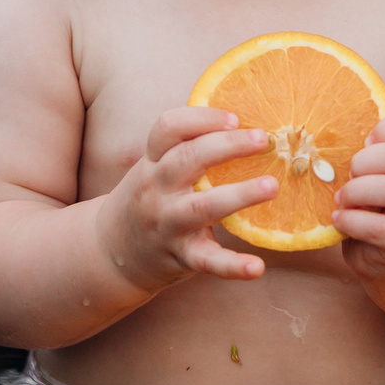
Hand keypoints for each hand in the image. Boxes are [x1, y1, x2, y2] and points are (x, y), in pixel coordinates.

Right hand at [96, 108, 278, 290]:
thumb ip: (187, 149)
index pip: (168, 128)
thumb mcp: (156, 169)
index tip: (235, 117)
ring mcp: (167, 224)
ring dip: (238, 195)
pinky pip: (207, 261)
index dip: (201, 118)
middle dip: (227, 145)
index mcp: (152, 162)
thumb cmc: (150, 199)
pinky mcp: (180, 256)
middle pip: (188, 159)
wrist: (112, 251)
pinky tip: (257, 267)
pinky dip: (232, 266)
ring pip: (201, 207)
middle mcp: (156, 189)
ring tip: (272, 185)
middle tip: (264, 139)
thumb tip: (245, 123)